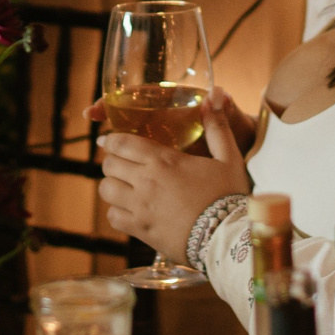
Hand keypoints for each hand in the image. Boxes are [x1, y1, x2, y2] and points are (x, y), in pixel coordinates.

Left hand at [93, 88, 251, 261]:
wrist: (227, 238)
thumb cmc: (228, 196)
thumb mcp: (228, 157)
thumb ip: (217, 127)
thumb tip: (213, 97)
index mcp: (164, 160)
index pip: (122, 143)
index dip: (111, 140)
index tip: (108, 140)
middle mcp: (146, 181)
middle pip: (110, 165)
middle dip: (112, 161)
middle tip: (120, 163)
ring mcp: (141, 207)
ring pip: (106, 190)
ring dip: (112, 185)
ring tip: (122, 185)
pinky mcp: (141, 230)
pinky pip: (113, 217)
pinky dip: (116, 212)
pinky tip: (128, 210)